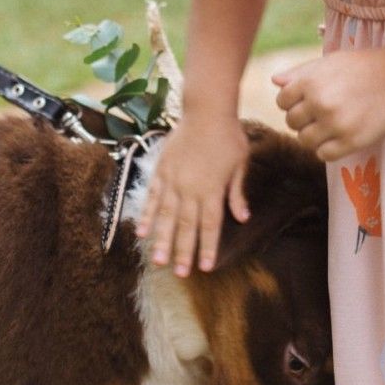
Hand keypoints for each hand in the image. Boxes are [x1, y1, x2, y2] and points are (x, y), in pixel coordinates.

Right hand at [136, 112, 250, 276]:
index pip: (210, 225)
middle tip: (179, 274)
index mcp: (212, 189)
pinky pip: (152, 197)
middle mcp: (191, 188)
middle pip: (186, 226)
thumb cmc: (228, 136)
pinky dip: (147, 215)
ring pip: (166, 216)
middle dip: (183, 251)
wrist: (206, 110)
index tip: (206, 267)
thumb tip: (242, 218)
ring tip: (157, 260)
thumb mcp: (240, 164)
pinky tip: (142, 231)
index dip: (208, 247)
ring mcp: (173, 180)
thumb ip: (237, 193)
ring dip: (162, 240)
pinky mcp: (161, 170)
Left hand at [273, 47, 384, 161]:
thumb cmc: (365, 66)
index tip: (308, 101)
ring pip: (305, 141)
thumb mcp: (330, 62)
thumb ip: (301, 72)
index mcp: (310, 82)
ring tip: (330, 126)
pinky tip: (339, 137)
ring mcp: (335, 124)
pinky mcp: (352, 141)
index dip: (293, 102)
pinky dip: (328, 149)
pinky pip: (324, 155)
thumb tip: (274, 82)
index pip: (282, 102)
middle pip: (292, 122)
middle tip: (322, 114)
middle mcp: (319, 103)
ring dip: (314, 136)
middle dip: (303, 119)